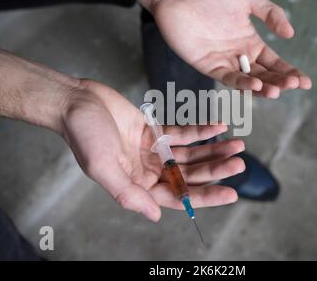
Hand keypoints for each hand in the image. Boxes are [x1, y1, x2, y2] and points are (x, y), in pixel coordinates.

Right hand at [61, 80, 242, 221]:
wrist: (76, 102)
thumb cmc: (84, 135)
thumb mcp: (103, 167)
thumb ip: (128, 194)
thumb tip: (155, 215)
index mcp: (136, 185)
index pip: (177, 196)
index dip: (205, 196)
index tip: (232, 193)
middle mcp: (147, 171)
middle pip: (188, 174)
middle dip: (215, 169)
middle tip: (240, 163)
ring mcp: (152, 150)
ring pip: (189, 154)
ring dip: (213, 150)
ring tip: (238, 145)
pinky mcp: (153, 130)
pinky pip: (182, 133)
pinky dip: (200, 130)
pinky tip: (219, 127)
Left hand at [152, 0, 311, 97]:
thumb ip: (271, 13)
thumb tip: (290, 34)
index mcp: (250, 42)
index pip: (274, 62)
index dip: (290, 72)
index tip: (306, 82)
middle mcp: (239, 55)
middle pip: (264, 74)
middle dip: (280, 81)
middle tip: (293, 85)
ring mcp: (224, 62)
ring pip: (247, 81)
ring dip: (263, 88)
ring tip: (276, 91)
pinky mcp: (207, 66)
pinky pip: (227, 78)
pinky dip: (241, 83)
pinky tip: (255, 86)